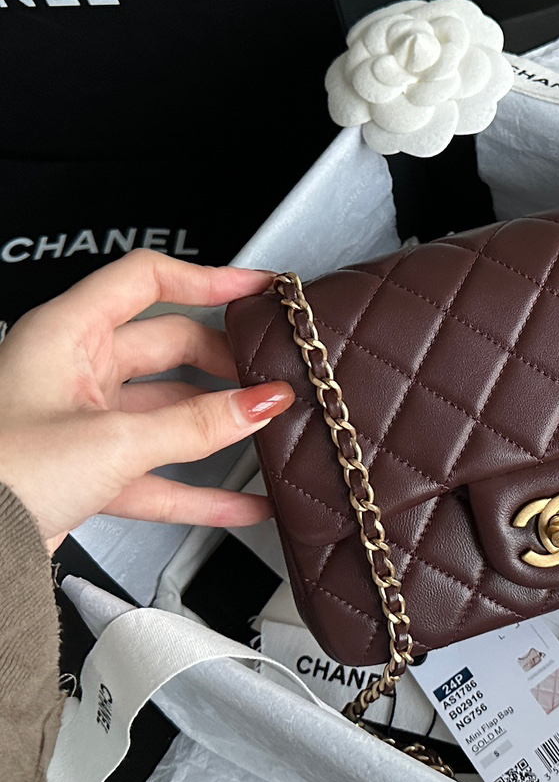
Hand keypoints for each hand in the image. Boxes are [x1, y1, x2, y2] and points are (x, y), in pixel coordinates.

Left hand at [0, 250, 294, 552]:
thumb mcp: (114, 442)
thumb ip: (197, 423)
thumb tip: (259, 403)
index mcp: (65, 334)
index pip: (147, 280)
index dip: (208, 279)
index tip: (258, 291)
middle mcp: (72, 370)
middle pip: (169, 346)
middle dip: (225, 362)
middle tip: (269, 376)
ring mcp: (82, 421)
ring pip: (168, 412)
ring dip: (217, 428)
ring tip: (265, 435)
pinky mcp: (88, 470)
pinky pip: (158, 472)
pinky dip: (199, 490)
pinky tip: (241, 502)